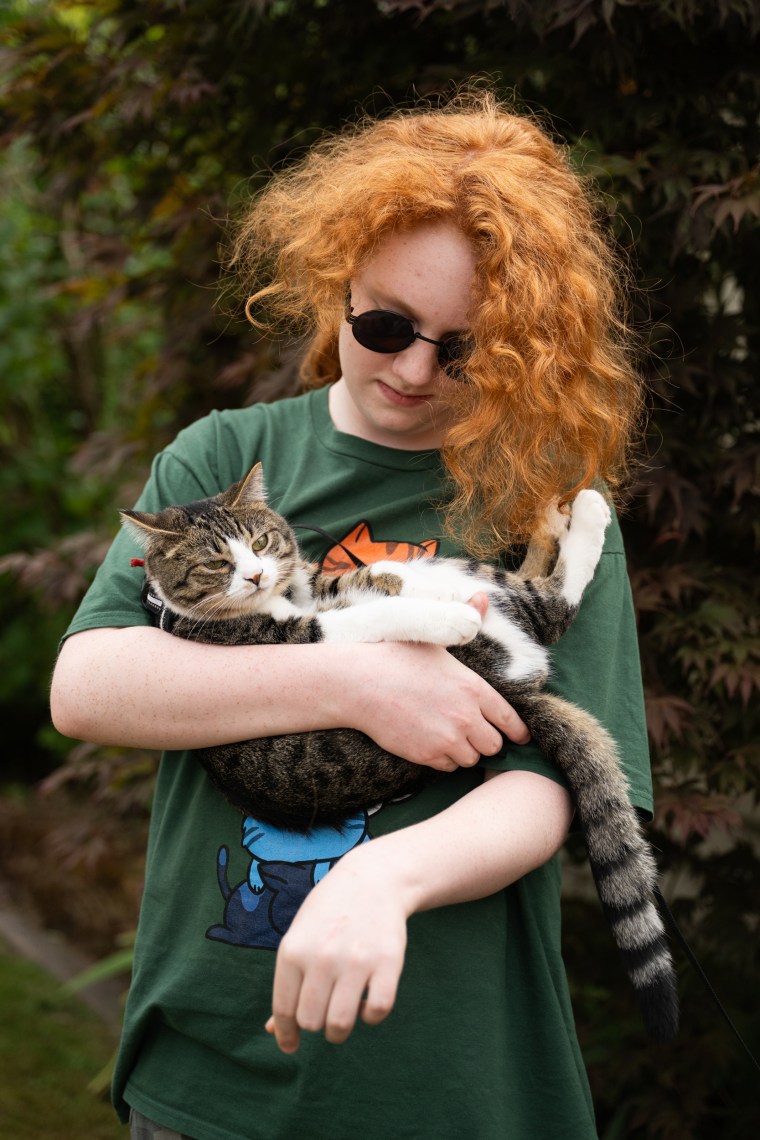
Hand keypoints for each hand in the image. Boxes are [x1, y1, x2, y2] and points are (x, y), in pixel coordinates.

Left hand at [266, 843, 407, 1052]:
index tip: (290, 1045)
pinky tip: (367, 1002)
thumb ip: (287, 984)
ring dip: (340, 1030)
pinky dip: (371, 1016)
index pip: (284, 1009)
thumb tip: (272, 1031)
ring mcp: (356, 960)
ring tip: (342, 1014)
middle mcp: (322, 957)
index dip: (286, 1034)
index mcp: (293, 950)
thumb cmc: (328, 914)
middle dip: (315, 1024)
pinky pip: (377, 1011)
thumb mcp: (299, 939)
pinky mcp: (387, 963)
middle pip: (311, 1022)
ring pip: (340, 1024)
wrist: (372, 879)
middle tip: (323, 1011)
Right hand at [341, 593, 528, 771]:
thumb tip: (482, 597)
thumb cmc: (397, 658)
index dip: (518, 731)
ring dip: (465, 750)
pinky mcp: (425, 755)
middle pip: (494, 745)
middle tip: (476, 732)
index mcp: (473, 689)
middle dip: (487, 740)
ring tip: (452, 736)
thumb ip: (465, 622)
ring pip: (471, 759)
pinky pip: (448, 767)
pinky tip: (433, 742)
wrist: (361, 683)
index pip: (509, 720)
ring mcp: (445, 739)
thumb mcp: (435, 638)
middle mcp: (465, 717)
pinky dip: (445, 759)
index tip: (520, 736)